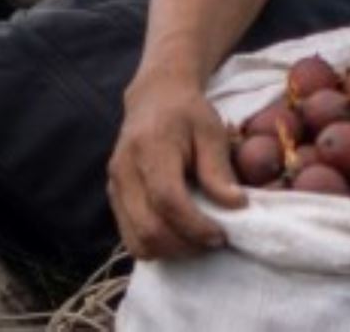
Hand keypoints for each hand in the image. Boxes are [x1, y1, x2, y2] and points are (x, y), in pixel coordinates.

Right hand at [107, 74, 243, 259]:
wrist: (154, 97)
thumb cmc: (188, 112)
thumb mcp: (211, 131)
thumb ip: (219, 169)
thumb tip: (236, 205)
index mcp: (149, 148)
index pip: (167, 200)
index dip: (195, 226)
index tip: (222, 235)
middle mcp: (124, 170)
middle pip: (148, 228)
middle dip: (185, 245)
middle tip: (215, 241)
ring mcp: (115, 186)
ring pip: (136, 241)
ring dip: (171, 251)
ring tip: (199, 240)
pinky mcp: (114, 197)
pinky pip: (131, 237)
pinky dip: (157, 245)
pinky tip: (181, 234)